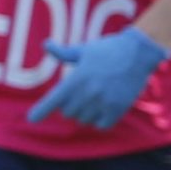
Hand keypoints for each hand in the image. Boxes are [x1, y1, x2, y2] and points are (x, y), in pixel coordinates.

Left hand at [26, 26, 170, 128]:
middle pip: (68, 112)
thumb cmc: (108, 49)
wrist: (138, 53)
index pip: (54, 100)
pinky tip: (102, 108)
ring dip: (84, 112)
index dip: (41, 111)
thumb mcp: (84, 50)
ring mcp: (103, 103)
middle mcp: (88, 93)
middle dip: (69, 104)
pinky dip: (99, 120)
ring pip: (84, 119)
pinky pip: (101, 125)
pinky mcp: (118, 109)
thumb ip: (63, 53)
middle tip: (80, 92)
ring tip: (93, 97)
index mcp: (77, 78)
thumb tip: (46, 44)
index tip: (31, 119)